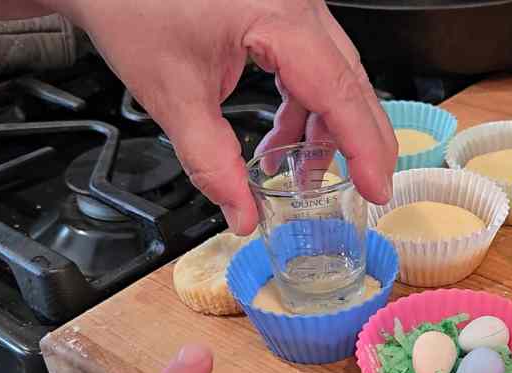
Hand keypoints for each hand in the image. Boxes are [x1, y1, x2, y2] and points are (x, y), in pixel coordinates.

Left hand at [40, 0, 396, 233]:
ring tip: (301, 173)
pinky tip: (283, 141)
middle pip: (352, 84)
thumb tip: (242, 213)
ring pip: (336, 78)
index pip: (339, 93)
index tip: (377, 188)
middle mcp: (299, 7)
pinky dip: (305, 109)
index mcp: (278, 18)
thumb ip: (211, 161)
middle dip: (360, 143)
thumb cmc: (135, 6)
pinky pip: (312, 68)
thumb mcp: (173, 94)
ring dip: (327, 130)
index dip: (364, 147)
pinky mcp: (282, 15)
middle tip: (365, 189)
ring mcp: (294, 9)